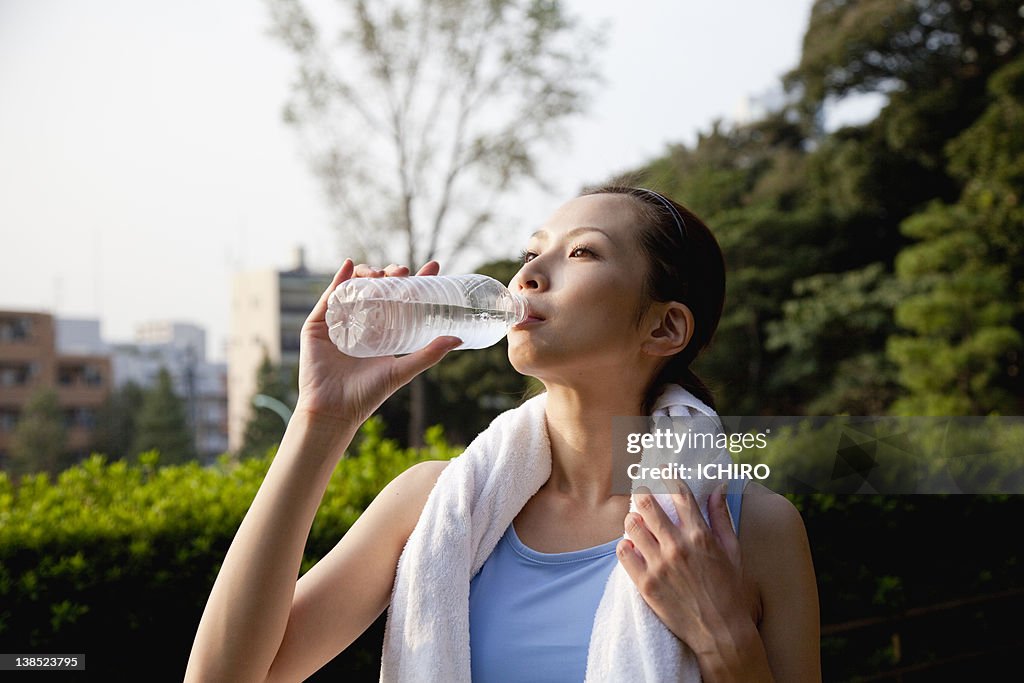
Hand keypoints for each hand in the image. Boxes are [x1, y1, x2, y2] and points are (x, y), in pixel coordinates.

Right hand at [294, 260, 461, 428]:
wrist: (334, 410)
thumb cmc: (367, 395)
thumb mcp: (402, 371)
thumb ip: (428, 354)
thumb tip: (458, 338)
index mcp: (383, 331)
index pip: (402, 299)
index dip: (416, 281)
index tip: (433, 267)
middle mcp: (362, 322)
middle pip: (379, 288)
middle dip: (392, 274)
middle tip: (404, 272)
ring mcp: (339, 321)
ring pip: (355, 287)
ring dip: (369, 273)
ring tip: (381, 274)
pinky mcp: (318, 324)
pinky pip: (328, 296)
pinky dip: (339, 278)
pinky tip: (349, 265)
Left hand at [616, 482, 760, 656]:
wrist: (722, 633)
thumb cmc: (731, 591)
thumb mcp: (732, 552)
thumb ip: (721, 517)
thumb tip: (718, 487)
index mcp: (700, 536)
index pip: (679, 495)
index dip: (668, 478)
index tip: (661, 471)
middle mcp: (677, 546)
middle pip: (647, 505)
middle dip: (641, 495)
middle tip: (640, 494)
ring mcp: (659, 565)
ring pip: (631, 526)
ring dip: (632, 520)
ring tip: (636, 522)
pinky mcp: (645, 584)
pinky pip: (623, 553)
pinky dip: (624, 546)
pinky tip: (630, 546)